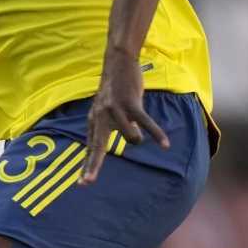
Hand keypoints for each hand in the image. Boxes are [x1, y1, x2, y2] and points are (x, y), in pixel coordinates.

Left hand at [81, 55, 168, 183]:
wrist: (118, 64)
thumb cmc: (114, 90)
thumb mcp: (107, 109)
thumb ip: (112, 126)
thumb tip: (133, 139)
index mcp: (95, 121)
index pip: (90, 148)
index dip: (87, 165)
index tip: (82, 183)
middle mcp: (101, 118)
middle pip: (97, 147)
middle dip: (93, 166)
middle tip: (86, 183)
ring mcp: (115, 111)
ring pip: (130, 137)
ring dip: (137, 138)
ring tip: (140, 133)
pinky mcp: (131, 104)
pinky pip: (145, 124)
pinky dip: (156, 133)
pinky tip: (165, 144)